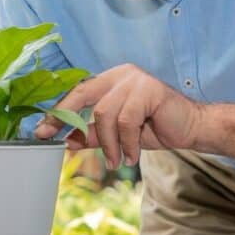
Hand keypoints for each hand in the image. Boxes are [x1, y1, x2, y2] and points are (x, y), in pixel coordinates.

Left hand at [33, 64, 202, 168]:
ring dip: (109, 143)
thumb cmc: (155, 128)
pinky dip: (127, 142)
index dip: (59, 112)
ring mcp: (135, 79)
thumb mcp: (117, 134)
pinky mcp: (149, 89)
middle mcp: (120, 74)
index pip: (76, 92)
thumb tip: (64, 141)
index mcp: (110, 80)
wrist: (192, 128)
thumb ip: (92, 134)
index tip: (42, 132)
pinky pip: (126, 120)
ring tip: (117, 160)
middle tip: (59, 142)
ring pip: (105, 113)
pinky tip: (132, 155)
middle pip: (83, 94)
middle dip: (67, 119)